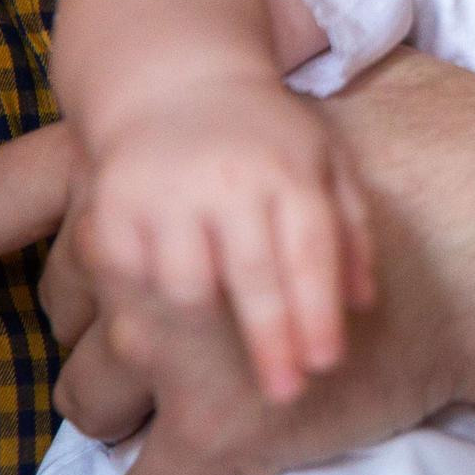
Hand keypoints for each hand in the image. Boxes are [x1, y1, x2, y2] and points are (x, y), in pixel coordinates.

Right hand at [82, 85, 373, 402]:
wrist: (175, 80)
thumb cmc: (267, 135)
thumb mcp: (326, 163)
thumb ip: (352, 231)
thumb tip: (366, 304)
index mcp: (287, 169)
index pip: (307, 251)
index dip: (316, 312)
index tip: (327, 364)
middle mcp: (224, 180)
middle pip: (249, 276)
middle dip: (269, 340)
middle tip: (286, 393)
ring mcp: (161, 194)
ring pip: (182, 288)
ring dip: (205, 332)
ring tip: (221, 359)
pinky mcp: (109, 212)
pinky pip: (128, 283)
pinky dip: (148, 312)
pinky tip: (167, 330)